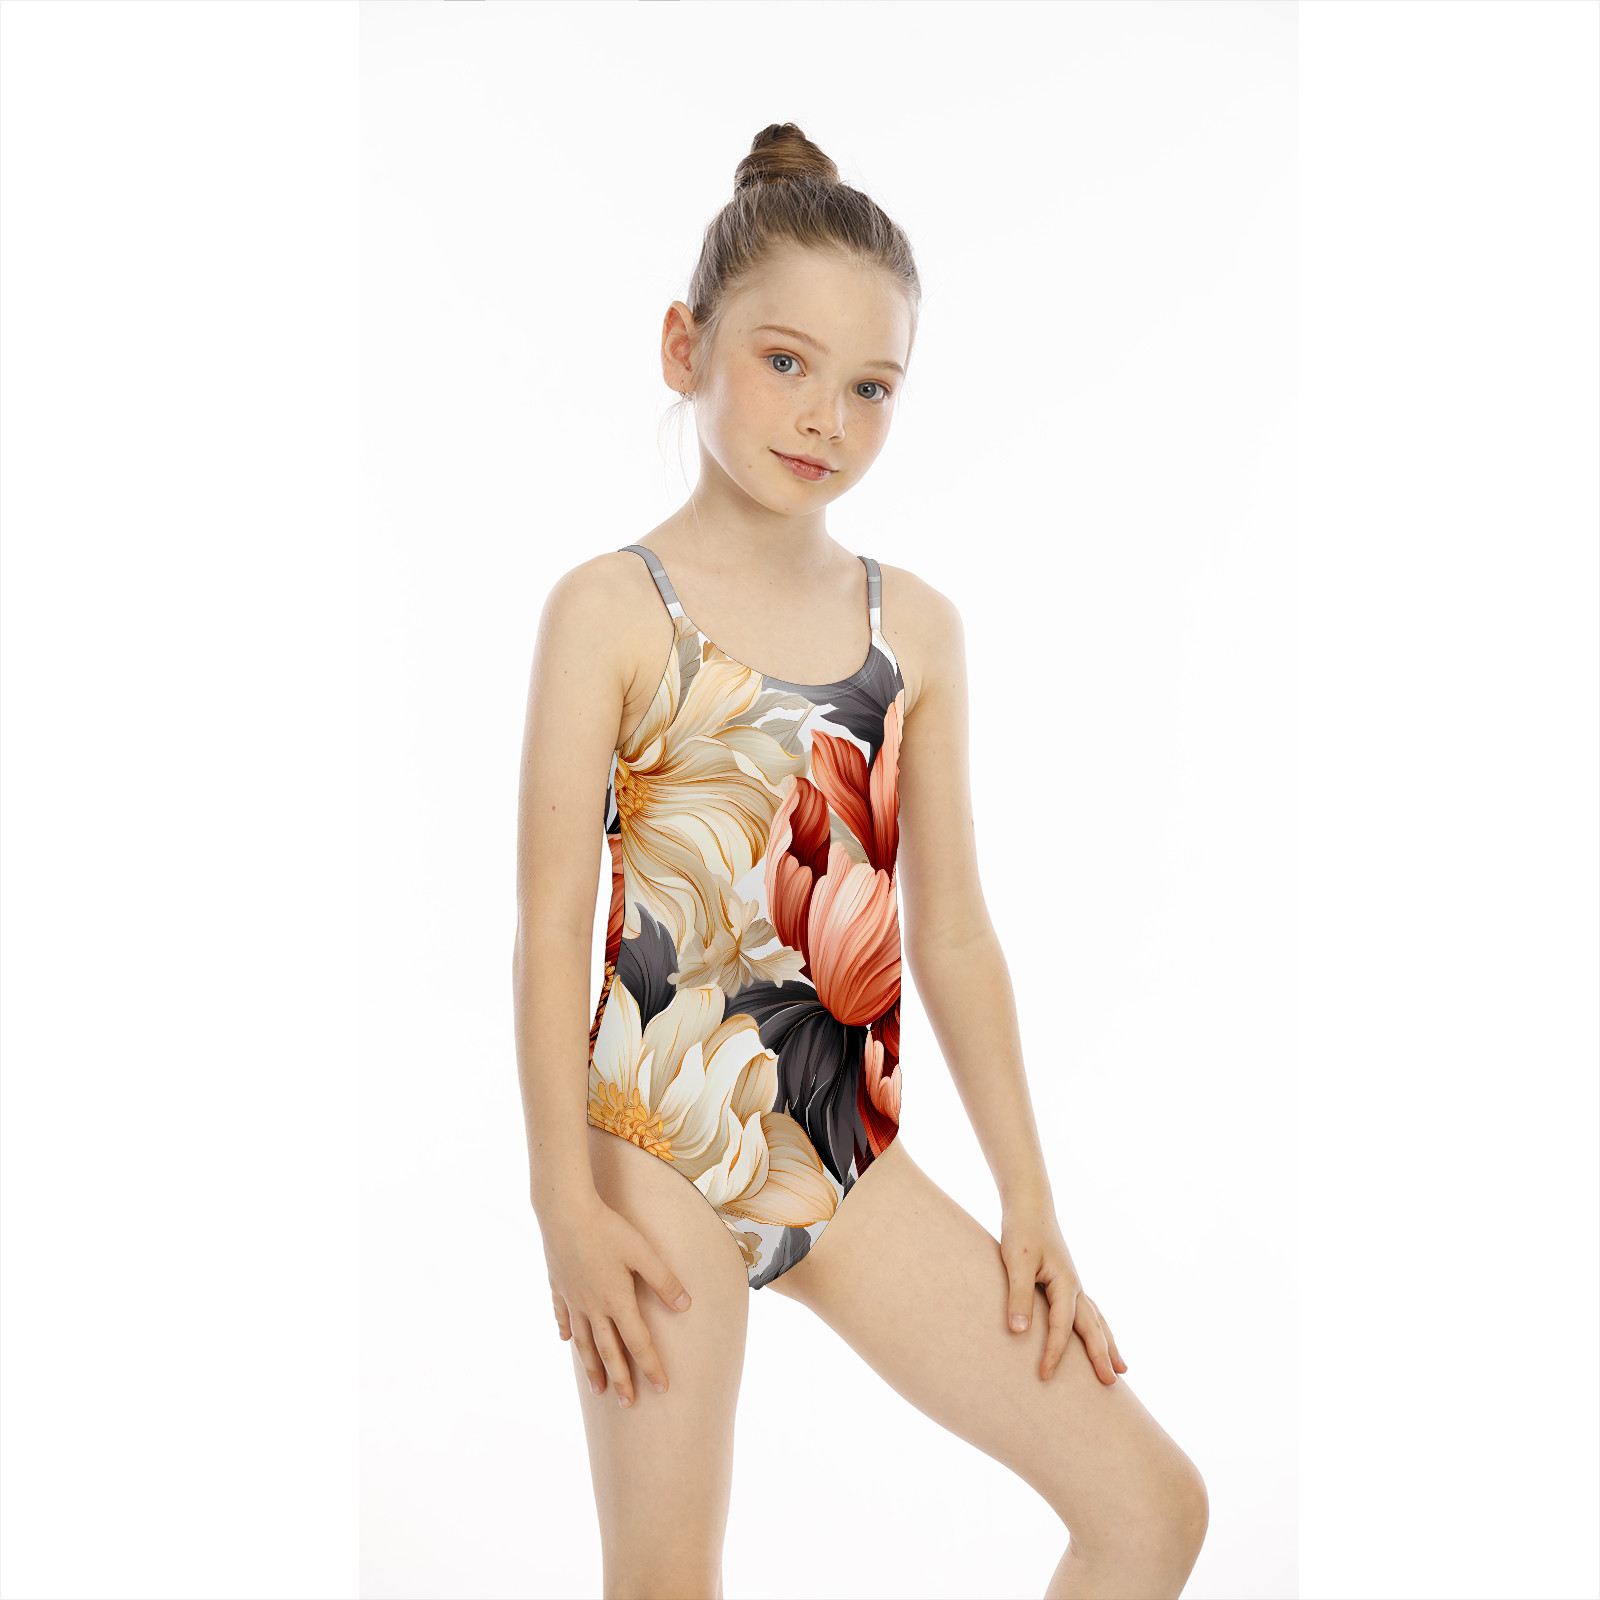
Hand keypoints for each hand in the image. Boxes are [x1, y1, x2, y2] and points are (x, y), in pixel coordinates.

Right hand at [539, 1190, 693, 1407]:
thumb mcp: (643, 1252)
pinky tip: (566, 1340)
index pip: (638, 1342)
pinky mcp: (559, 1286)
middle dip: (620, 1380)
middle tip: (627, 1405)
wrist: (564, 1211)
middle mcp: (593, 1306)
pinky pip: (563, 1316)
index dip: (651, 1366)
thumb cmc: (608, 1228)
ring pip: (583, 1342)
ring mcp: (573, 1298)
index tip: (661, 1388)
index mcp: (617, 1300)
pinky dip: (566, 1330)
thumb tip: (687, 1305)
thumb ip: (664, 1280)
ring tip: (597, 1389)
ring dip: (591, 1367)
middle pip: (608, 1351)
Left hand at [999, 1204, 1127, 1384]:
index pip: (1062, 1326)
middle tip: (1112, 1384)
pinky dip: (1097, 1328)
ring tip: (1122, 1369)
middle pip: (1093, 1326)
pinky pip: (1088, 1312)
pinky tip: (1098, 1336)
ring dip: (1108, 1344)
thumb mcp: (1017, 1262)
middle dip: (1102, 1356)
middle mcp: (1075, 1286)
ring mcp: (1073, 1284)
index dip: (1054, 1352)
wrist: (1029, 1205)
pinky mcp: (1066, 1282)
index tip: (1044, 1375)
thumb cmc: (1022, 1231)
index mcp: (1065, 1282)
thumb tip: (1019, 1332)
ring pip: (1096, 1320)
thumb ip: (1019, 1295)